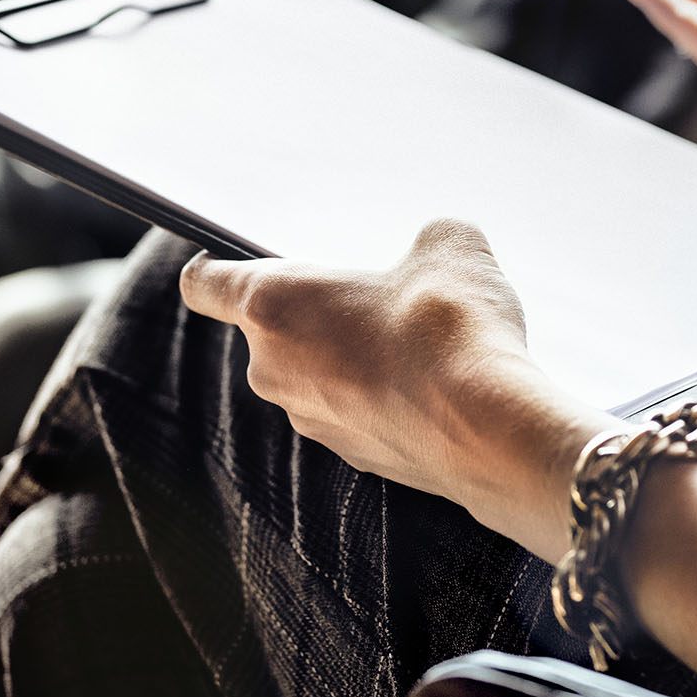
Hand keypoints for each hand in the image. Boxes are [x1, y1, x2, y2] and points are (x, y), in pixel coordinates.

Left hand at [180, 219, 615, 561]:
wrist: (491, 429)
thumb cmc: (451, 330)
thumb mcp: (450, 246)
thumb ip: (424, 240)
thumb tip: (436, 252)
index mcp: (274, 305)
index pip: (205, 284)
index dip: (216, 266)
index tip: (232, 259)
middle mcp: (275, 369)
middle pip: (270, 329)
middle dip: (314, 310)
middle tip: (373, 294)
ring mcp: (310, 421)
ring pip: (314, 374)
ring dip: (348, 356)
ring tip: (414, 341)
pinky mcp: (351, 456)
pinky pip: (351, 411)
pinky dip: (378, 395)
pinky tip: (431, 382)